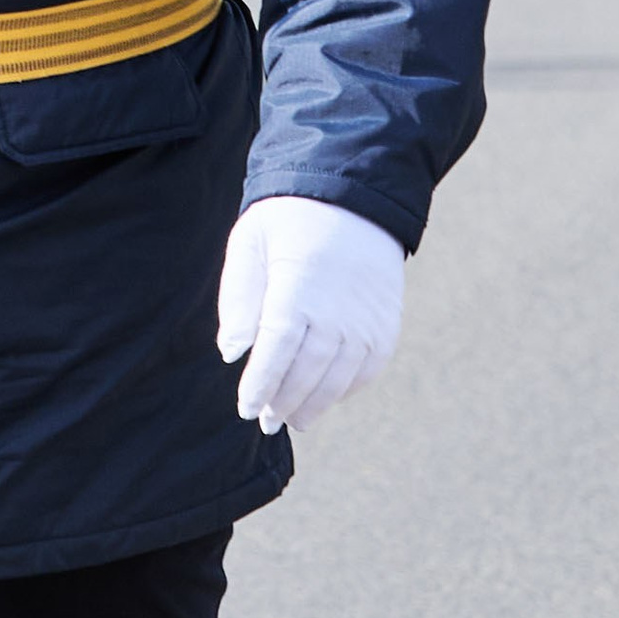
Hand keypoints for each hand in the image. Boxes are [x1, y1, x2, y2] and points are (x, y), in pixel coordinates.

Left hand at [216, 197, 404, 435]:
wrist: (353, 197)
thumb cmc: (289, 221)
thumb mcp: (250, 242)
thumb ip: (238, 298)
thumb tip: (232, 354)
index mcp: (298, 288)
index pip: (275, 352)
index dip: (260, 386)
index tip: (245, 408)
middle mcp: (338, 310)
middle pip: (306, 373)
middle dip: (283, 403)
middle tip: (266, 420)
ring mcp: (367, 320)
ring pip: (338, 378)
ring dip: (314, 405)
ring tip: (293, 419)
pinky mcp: (386, 323)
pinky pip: (367, 369)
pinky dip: (346, 389)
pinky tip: (325, 396)